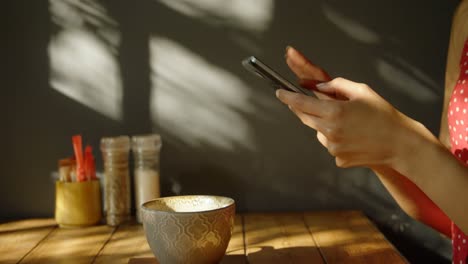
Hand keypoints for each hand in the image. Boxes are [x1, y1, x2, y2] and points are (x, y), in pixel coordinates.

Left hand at [278, 47, 424, 167]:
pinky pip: (330, 145)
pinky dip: (336, 139)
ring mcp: (332, 148)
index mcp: (334, 111)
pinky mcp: (338, 159)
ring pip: (318, 132)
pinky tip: (354, 137)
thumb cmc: (383, 114)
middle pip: (305, 118)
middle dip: (301, 108)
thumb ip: (335, 85)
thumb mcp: (361, 91)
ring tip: (348, 123)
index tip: (279, 92)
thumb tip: (316, 86)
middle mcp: (329, 131)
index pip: (301, 103)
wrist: (400, 144)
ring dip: (324, 124)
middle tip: (302, 101)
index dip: (287, 97)